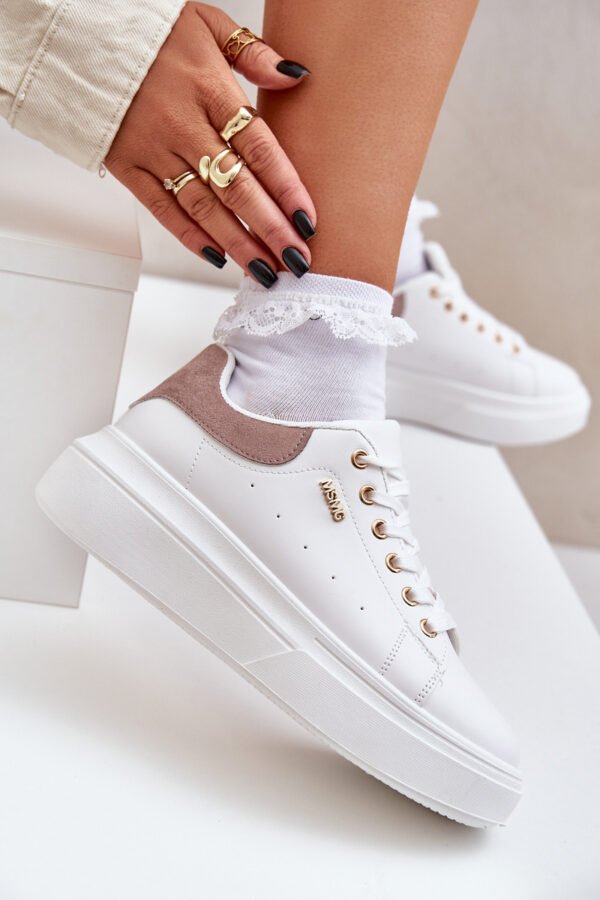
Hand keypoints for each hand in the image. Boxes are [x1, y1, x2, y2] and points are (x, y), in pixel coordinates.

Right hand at [105, 2, 315, 285]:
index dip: (286, 188)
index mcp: (209, 89)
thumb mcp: (205, 22)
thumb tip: (295, 76)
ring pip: (203, 207)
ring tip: (265, 270)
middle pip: (236, 187)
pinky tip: (217, 257)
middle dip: (271, 230)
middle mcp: (183, 125)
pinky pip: (162, 209)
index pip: (259, 147)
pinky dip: (189, 236)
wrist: (79, 33)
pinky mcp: (128, 166)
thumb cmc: (148, 30)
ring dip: (238, 243)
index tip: (308, 221)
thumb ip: (253, 53)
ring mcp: (154, 150)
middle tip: (296, 261)